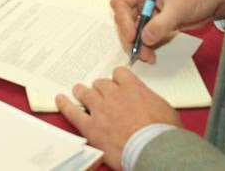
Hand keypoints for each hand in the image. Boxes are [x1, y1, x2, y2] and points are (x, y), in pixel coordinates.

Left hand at [56, 68, 180, 170]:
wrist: (155, 150)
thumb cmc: (164, 133)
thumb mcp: (164, 109)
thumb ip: (150, 102)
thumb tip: (150, 105)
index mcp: (133, 89)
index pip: (119, 74)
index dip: (117, 79)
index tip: (117, 82)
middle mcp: (114, 95)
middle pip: (101, 83)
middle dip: (101, 87)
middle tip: (100, 92)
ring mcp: (100, 110)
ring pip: (86, 93)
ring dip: (82, 91)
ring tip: (79, 90)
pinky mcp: (91, 127)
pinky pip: (73, 112)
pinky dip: (65, 105)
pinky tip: (60, 100)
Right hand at [111, 0, 224, 63]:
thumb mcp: (179, 8)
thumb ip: (160, 24)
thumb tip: (144, 39)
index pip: (122, 2)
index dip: (123, 20)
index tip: (132, 36)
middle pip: (125, 18)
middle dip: (130, 36)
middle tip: (138, 53)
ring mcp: (149, 10)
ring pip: (135, 29)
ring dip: (139, 44)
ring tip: (148, 58)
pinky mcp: (157, 22)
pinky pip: (146, 35)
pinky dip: (147, 45)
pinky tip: (152, 55)